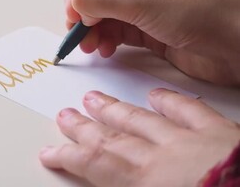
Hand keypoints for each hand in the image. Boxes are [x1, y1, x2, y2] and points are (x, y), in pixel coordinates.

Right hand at [39, 89, 239, 186]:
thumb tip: (115, 183)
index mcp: (148, 183)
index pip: (96, 165)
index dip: (69, 157)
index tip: (50, 151)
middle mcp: (163, 158)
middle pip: (112, 138)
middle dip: (84, 128)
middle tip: (66, 115)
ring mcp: (192, 141)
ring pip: (142, 120)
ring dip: (116, 110)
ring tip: (95, 99)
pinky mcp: (222, 132)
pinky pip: (191, 111)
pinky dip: (171, 102)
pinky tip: (156, 94)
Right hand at [65, 0, 239, 84]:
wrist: (234, 46)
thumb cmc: (198, 10)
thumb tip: (74, 3)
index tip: (71, 12)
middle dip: (84, 14)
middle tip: (78, 32)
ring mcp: (147, 5)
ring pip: (106, 15)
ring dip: (94, 31)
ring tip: (91, 46)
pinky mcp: (151, 29)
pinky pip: (119, 32)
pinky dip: (108, 41)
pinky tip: (107, 50)